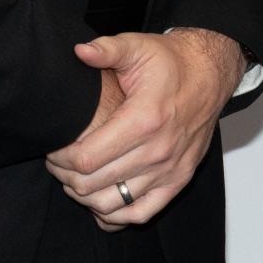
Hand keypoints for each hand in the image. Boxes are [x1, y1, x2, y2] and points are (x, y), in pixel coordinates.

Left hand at [44, 28, 244, 227]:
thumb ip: (107, 49)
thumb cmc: (171, 63)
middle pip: (92, 184)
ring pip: (111, 204)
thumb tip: (79, 52)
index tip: (52, 149)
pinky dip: (115, 215)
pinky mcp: (178, 180)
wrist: (210, 75)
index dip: (59, 158)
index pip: (86, 158)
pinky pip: (140, 214)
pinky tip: (101, 198)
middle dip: (65, 176)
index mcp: (144, 119)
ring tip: (76, 177)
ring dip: (84, 196)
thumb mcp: (138, 47)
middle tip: (58, 163)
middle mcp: (158, 150)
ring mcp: (169, 169)